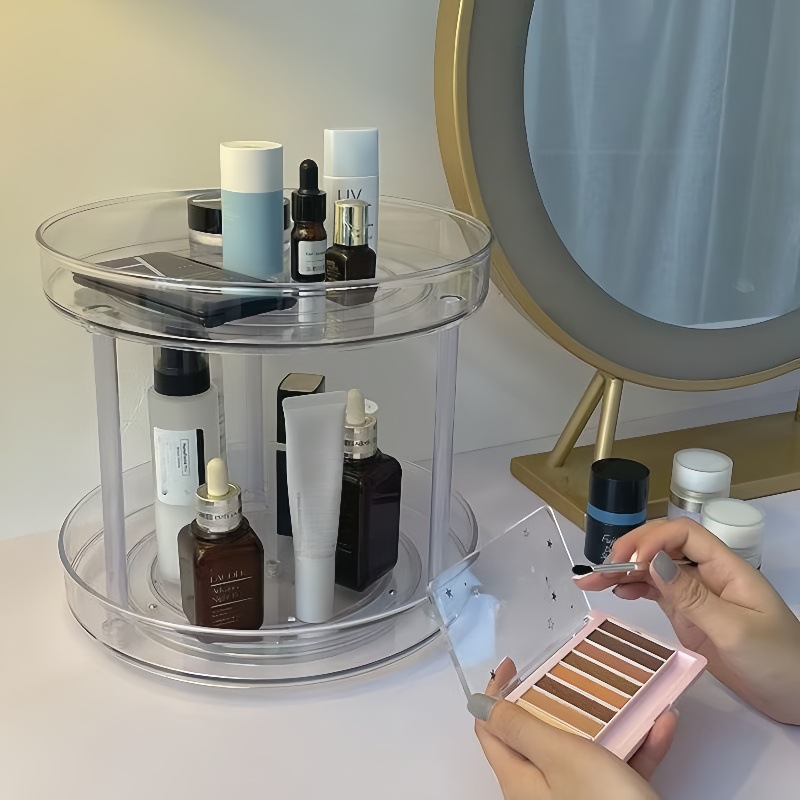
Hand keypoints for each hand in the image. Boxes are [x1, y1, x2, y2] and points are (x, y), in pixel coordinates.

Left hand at [472, 658, 675, 798]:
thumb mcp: (559, 756)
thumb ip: (520, 728)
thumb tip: (479, 705)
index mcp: (518, 778)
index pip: (492, 729)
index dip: (497, 694)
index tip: (514, 666)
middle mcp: (539, 792)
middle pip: (537, 738)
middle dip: (558, 704)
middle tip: (574, 679)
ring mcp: (574, 799)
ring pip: (584, 751)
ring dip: (610, 724)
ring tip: (629, 699)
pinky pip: (616, 770)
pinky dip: (636, 749)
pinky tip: (660, 728)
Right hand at [575, 517, 799, 724]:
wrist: (798, 696)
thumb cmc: (779, 660)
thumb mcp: (735, 630)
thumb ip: (692, 596)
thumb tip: (653, 562)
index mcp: (726, 568)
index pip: (683, 534)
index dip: (653, 539)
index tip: (631, 561)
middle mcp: (708, 574)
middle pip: (663, 547)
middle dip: (629, 551)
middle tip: (600, 568)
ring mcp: (697, 595)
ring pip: (655, 570)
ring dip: (624, 571)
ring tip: (593, 579)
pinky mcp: (690, 615)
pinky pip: (657, 593)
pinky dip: (635, 589)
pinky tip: (618, 591)